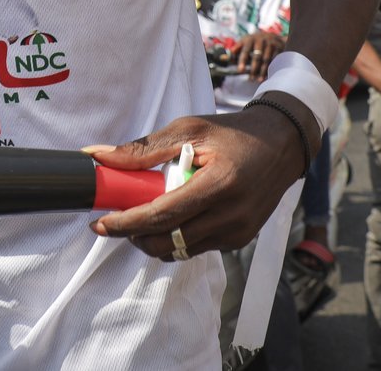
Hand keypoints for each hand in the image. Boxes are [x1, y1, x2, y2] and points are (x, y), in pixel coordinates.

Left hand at [86, 103, 310, 258]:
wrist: (281, 146)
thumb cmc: (232, 133)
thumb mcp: (189, 130)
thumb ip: (143, 149)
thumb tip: (99, 156)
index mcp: (220, 184)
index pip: (163, 214)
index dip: (127, 223)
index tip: (101, 223)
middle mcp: (232, 215)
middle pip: (168, 241)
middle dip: (134, 236)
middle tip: (115, 220)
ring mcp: (238, 232)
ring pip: (179, 250)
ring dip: (153, 239)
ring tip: (141, 215)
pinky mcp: (240, 240)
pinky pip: (196, 248)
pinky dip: (175, 237)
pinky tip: (170, 216)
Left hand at [234, 31, 284, 79]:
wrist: (273, 36)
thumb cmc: (254, 42)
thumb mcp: (245, 43)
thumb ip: (235, 51)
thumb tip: (222, 57)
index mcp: (250, 39)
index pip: (245, 51)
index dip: (242, 61)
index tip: (240, 71)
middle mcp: (260, 40)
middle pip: (256, 57)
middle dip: (253, 69)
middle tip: (250, 79)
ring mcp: (270, 44)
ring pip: (266, 60)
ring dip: (262, 71)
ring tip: (258, 80)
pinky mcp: (278, 48)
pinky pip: (274, 60)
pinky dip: (270, 69)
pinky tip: (267, 76)